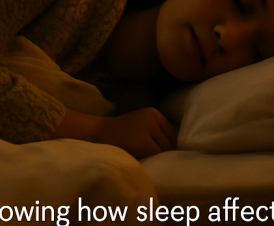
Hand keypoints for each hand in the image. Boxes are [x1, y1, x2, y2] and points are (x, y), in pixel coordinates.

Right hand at [52, 107, 175, 158]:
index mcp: (154, 112)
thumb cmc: (120, 133)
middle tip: (149, 156)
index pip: (171, 132)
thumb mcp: (140, 123)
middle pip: (170, 142)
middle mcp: (154, 118)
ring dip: (157, 156)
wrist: (98, 133)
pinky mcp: (145, 143)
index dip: (165, 144)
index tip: (156, 150)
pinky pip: (157, 155)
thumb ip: (156, 129)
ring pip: (164, 150)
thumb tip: (176, 146)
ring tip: (144, 156)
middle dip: (162, 151)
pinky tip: (141, 158)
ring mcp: (149, 130)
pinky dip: (152, 160)